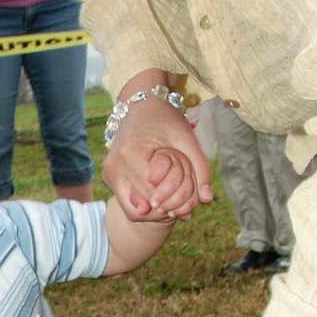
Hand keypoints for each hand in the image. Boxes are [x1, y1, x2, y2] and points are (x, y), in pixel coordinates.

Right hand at [104, 96, 211, 220]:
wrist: (140, 105)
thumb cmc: (165, 119)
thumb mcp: (186, 140)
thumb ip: (199, 168)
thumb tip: (208, 199)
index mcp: (131, 155)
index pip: (153, 194)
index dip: (173, 203)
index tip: (187, 204)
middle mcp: (114, 166)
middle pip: (142, 207)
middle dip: (164, 210)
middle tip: (183, 207)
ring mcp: (108, 173)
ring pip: (132, 210)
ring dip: (153, 212)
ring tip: (171, 202)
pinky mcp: (108, 177)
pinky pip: (127, 202)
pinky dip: (145, 204)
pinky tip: (160, 195)